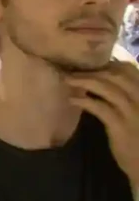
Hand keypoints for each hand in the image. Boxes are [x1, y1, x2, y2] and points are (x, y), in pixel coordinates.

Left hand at [66, 62, 138, 182]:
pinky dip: (85, 101)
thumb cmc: (137, 136)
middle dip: (93, 70)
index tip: (90, 64)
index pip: (131, 69)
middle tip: (73, 70)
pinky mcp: (120, 126)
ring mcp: (133, 113)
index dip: (109, 63)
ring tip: (68, 80)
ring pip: (109, 88)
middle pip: (117, 75)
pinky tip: (72, 100)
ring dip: (85, 81)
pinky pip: (101, 108)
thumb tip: (102, 78)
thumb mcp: (136, 111)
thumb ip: (126, 95)